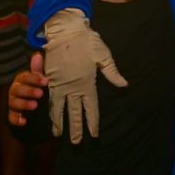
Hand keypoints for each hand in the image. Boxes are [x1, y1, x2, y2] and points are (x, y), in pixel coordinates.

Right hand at [8, 51, 46, 125]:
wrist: (34, 105)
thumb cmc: (36, 87)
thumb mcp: (38, 78)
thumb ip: (37, 69)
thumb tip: (38, 55)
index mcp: (21, 80)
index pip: (24, 77)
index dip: (34, 79)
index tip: (45, 81)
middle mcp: (14, 90)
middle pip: (18, 90)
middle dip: (29, 91)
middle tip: (40, 93)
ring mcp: (12, 103)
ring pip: (14, 103)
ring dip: (24, 104)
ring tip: (35, 105)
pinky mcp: (12, 115)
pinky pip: (11, 117)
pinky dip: (16, 120)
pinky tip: (24, 121)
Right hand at [43, 9, 127, 143]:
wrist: (65, 31)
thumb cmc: (87, 42)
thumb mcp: (103, 56)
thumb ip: (112, 73)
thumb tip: (125, 85)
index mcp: (87, 83)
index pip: (91, 108)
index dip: (92, 122)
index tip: (93, 135)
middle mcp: (73, 87)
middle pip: (74, 113)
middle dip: (76, 129)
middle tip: (76, 143)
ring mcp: (60, 84)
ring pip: (59, 108)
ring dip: (59, 122)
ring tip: (58, 135)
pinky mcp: (50, 79)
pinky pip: (49, 98)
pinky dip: (49, 109)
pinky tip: (49, 116)